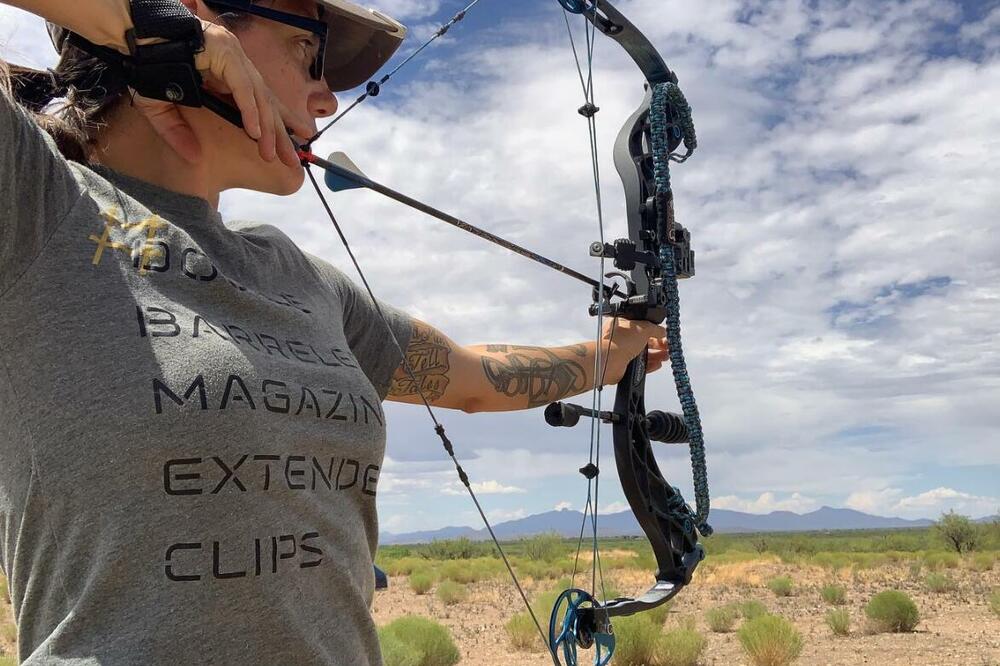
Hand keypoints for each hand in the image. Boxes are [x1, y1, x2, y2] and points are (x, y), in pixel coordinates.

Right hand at [134, 20, 314, 164]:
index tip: (289, 148)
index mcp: (227, 72)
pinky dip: (250, 109)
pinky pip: (242, 86)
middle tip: (292, 160)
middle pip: (265, 102)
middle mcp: (235, 62)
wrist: (129, 35)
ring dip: (267, 127)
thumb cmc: (145, 64)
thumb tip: (194, 157)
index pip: (259, 102)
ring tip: (273, 153)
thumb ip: (177, 132)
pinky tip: (255, 132)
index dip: (275, 125)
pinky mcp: (224, 51)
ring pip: (258, 96)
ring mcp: (232, 54)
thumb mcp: (162, 107)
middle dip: (279, 133)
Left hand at [599, 318, 667, 384]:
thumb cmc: (619, 341)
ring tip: (666, 356)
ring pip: (644, 354)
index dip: (655, 330)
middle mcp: (622, 338)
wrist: (610, 362)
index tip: (664, 335)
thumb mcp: (643, 328)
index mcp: (622, 324)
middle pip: (644, 341)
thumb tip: (663, 331)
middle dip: (658, 344)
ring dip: (656, 355)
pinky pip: (640, 365)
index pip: (643, 326)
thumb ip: (655, 329)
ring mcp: (623, 352)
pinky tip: (657, 363)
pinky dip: (650, 365)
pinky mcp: (625, 366)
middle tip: (668, 347)